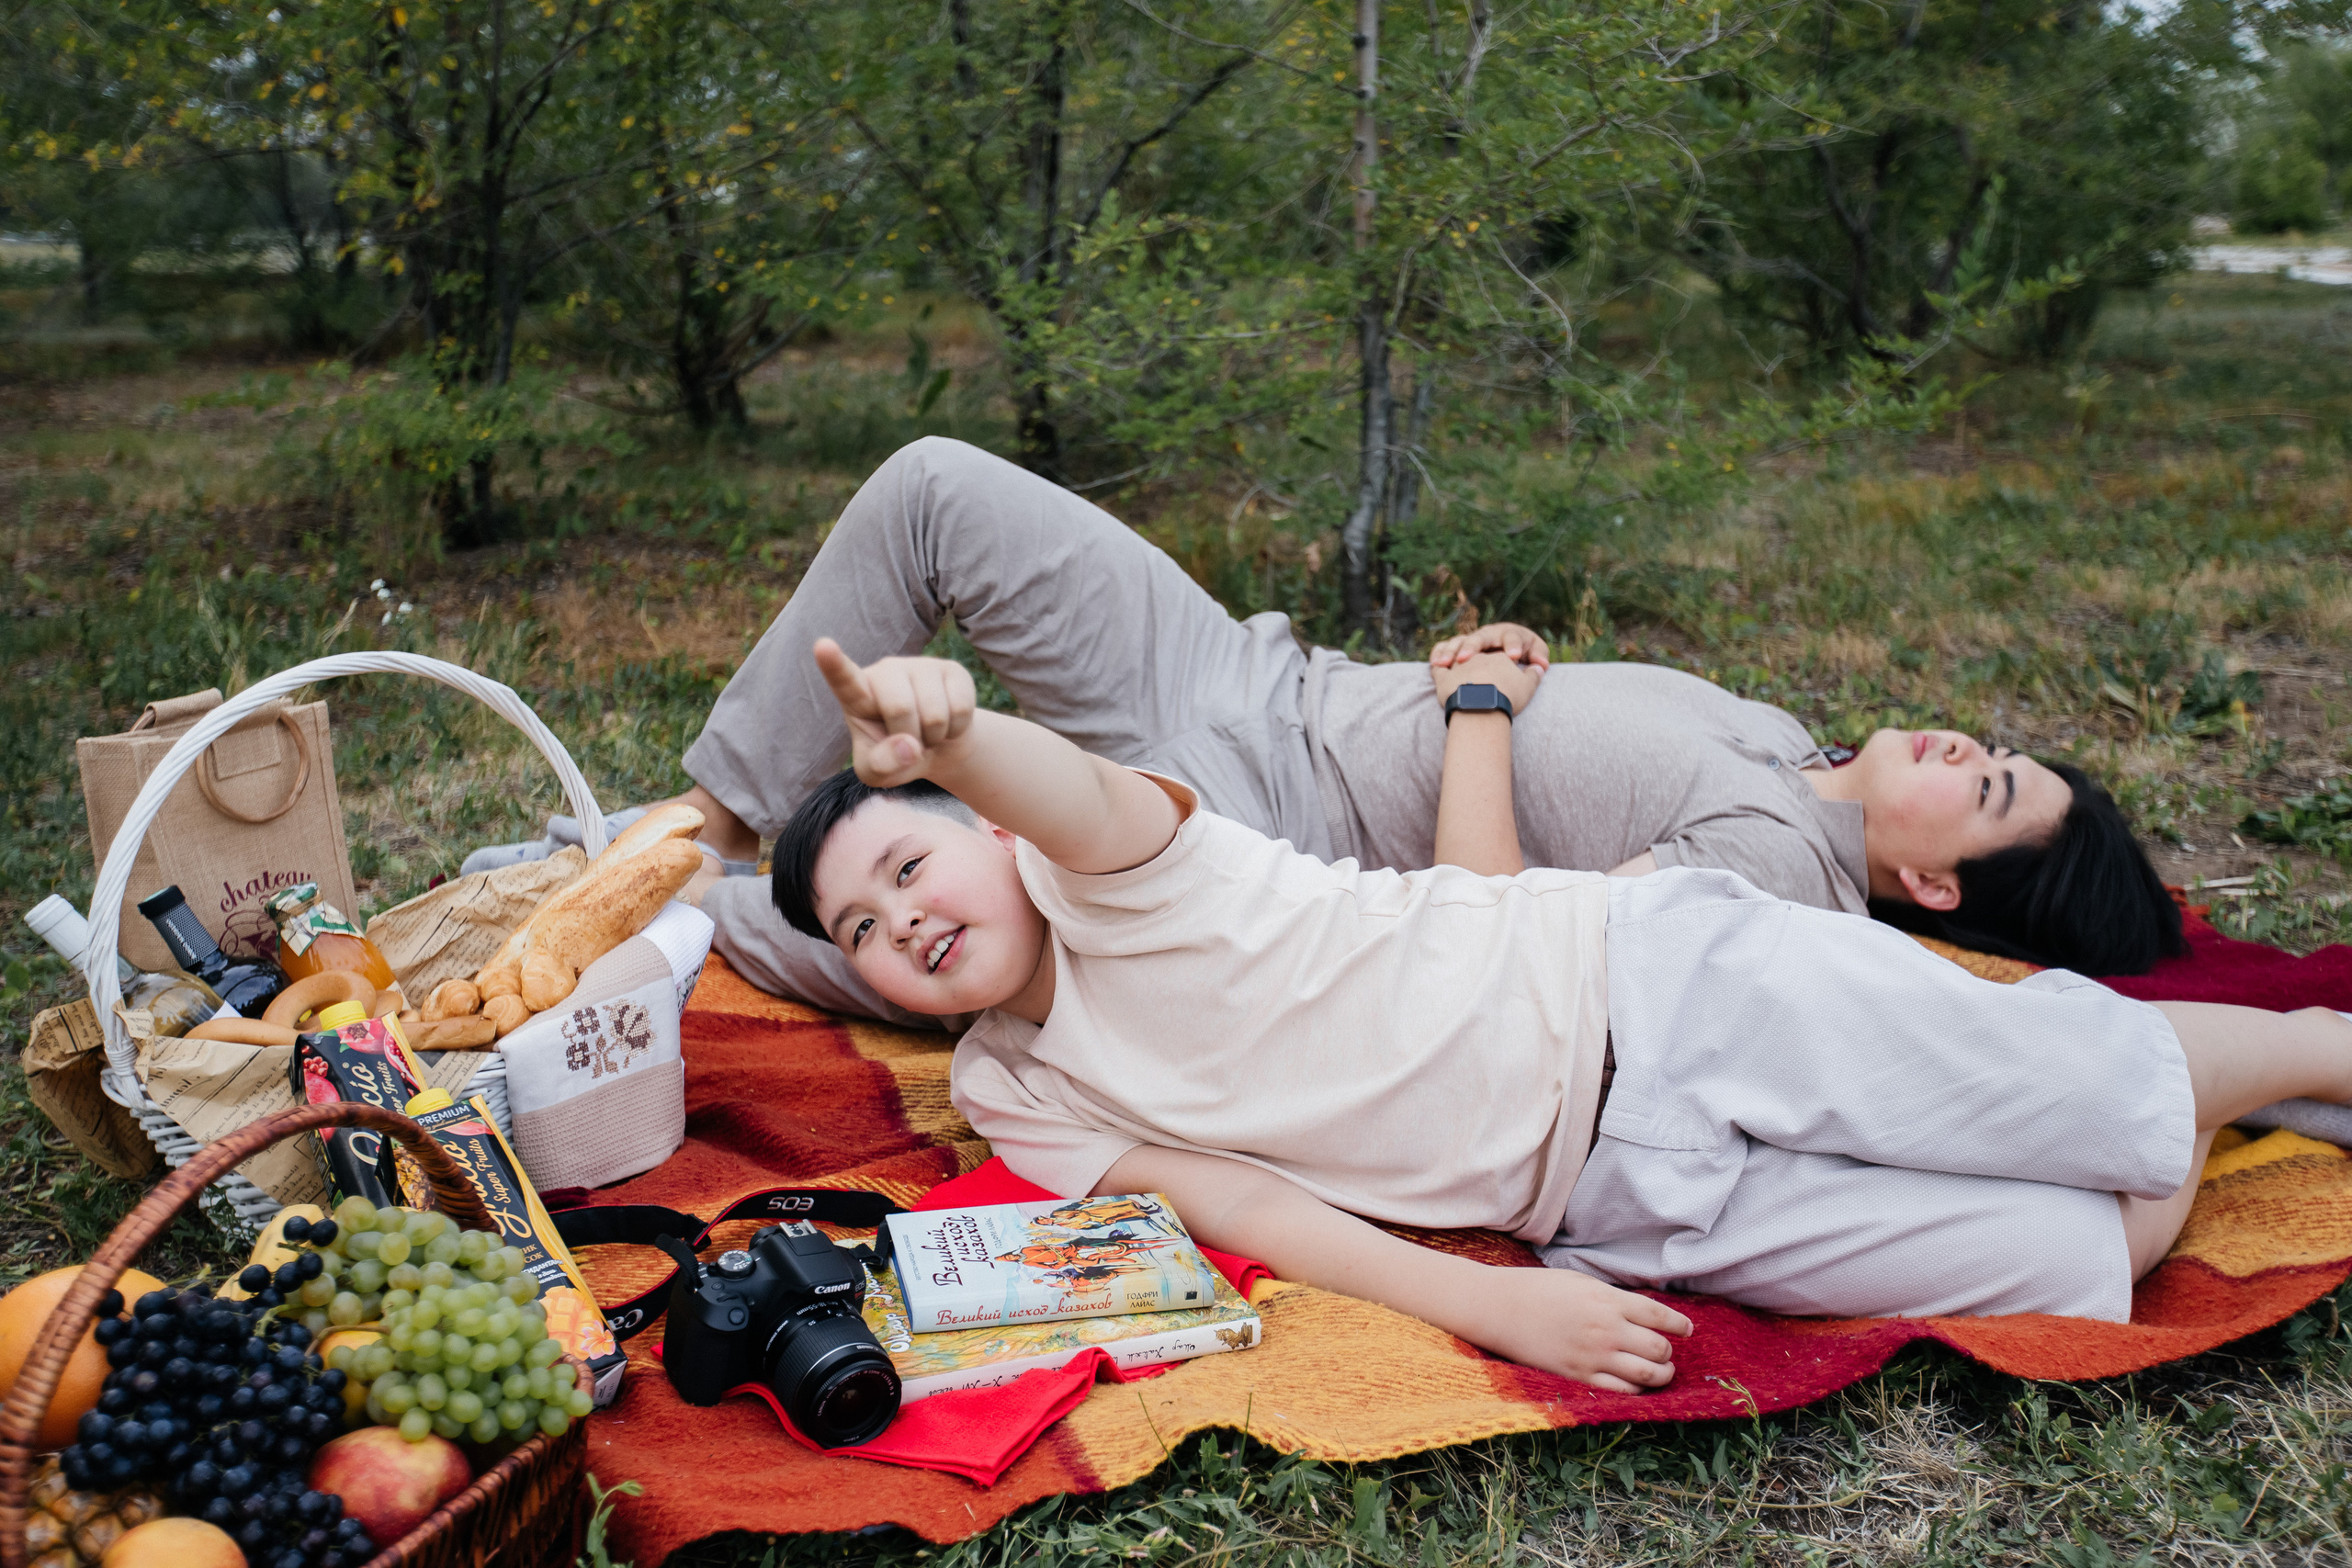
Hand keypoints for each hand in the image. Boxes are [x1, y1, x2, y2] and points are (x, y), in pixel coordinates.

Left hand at [813, 638, 976, 786]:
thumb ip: (881, 766)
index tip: (823, 646)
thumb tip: (908, 746)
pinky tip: (948, 723)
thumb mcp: (878, 773)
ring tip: (928, 733)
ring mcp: (920, 666)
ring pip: (934, 713)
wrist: (938, 747)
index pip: (844, 681)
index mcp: (857, 696)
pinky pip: (960, 709)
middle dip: (910, 739)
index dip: (834, 665)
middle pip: (900, 708)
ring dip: (934, 737)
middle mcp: (886, 672)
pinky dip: (956, 730)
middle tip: (910, 742)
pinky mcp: (952, 670)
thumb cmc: (896, 757)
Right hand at [1430, 622, 1549, 672]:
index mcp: (1508, 633)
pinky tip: (1435, 665)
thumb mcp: (1536, 653)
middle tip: (1465, 660)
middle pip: (1479, 637)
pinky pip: (1445, 647)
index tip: (1513, 657)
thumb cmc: (1524, 650)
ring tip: (1443, 665)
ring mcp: (1472, 640)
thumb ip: (1539, 657)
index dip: (1512, 645)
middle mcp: (1488, 634)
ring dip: (1451, 653)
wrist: (1508, 646)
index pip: (1511, 636)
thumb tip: (1541, 666)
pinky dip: (1439, 653)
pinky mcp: (1459, 647)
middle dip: (1472, 648)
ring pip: (1459, 641)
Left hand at [1430, 649, 1541, 716]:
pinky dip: (1437, 664)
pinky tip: (1436, 665)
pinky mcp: (1443, 677)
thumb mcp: (1528, 686)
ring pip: (1454, 656)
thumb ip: (1534, 675)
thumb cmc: (1507, 696)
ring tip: (1450, 665)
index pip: (1499, 656)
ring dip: (1451, 657)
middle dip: (1474, 654)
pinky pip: (1437, 668)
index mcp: (1499, 655)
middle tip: (1474, 664)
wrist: (1483, 704)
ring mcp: (1460, 665)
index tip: (1502, 669)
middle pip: (1476, 653)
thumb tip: (1541, 667)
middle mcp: (1478, 656)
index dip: (1501, 662)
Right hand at [1465, 1267, 1692, 1392]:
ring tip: (1661, 1372)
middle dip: (1668, 1352)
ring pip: (1648, 1374)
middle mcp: (1606, 1329)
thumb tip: (1642, 1312)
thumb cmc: (1537, 1289)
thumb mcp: (1581, 1281)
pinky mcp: (1578, 1376)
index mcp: (1608, 1300)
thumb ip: (1613, 1298)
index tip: (1687, 1329)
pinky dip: (1636, 1390)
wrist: (1498, 1308)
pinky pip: (1621, 1392)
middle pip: (1659, 1348)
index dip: (1680, 1325)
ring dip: (1662, 1375)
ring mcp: (1593, 1355)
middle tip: (1666, 1352)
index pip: (1660, 1316)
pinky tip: (1636, 1384)